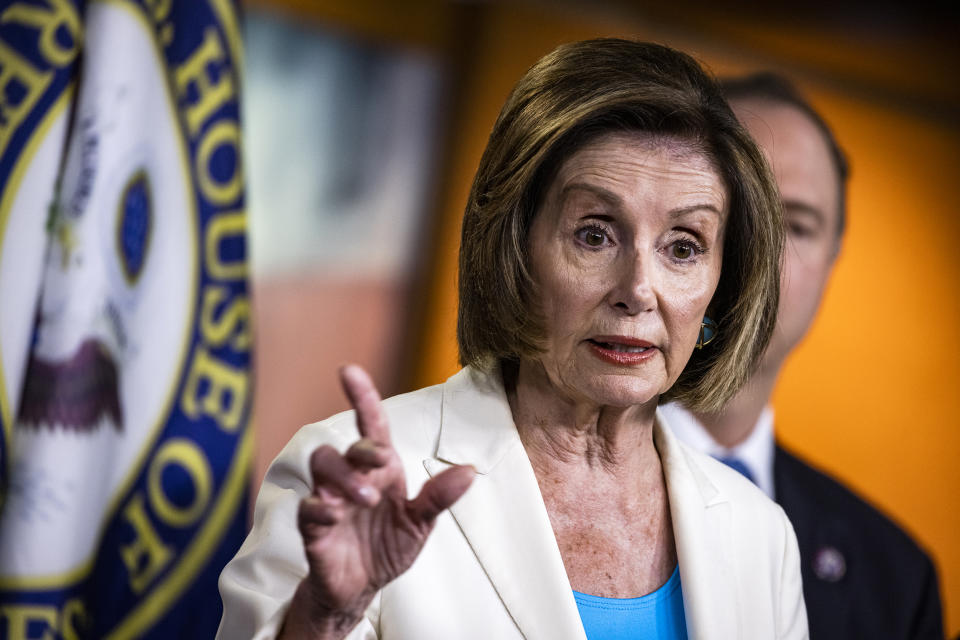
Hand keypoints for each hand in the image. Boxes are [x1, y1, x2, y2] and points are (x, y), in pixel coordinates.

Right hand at [281, 365, 474, 638]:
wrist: (361, 589)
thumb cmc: (388, 547)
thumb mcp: (420, 523)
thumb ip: (439, 497)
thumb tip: (469, 470)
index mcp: (381, 469)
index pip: (370, 425)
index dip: (362, 397)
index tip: (348, 372)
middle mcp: (353, 477)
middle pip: (345, 447)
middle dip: (361, 452)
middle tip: (380, 469)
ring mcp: (330, 499)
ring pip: (322, 466)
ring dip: (343, 477)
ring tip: (366, 498)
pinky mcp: (313, 527)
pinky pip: (308, 507)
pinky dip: (319, 507)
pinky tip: (333, 515)